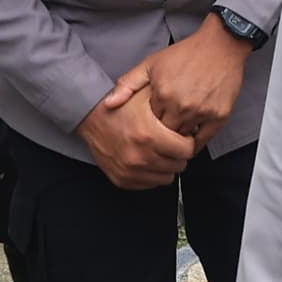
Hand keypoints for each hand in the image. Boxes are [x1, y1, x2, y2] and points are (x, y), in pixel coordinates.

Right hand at [79, 74, 200, 190]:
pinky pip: (150, 184)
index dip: (187, 140)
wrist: (90, 116)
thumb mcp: (146, 97)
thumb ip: (171, 106)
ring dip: (167, 165)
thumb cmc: (119, 105)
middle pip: (179, 165)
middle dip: (178, 153)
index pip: (187, 150)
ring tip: (159, 150)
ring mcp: (131, 171)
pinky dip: (152, 173)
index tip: (182, 136)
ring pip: (167, 177)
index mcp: (150, 136)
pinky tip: (147, 159)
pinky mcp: (123, 179)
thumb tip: (191, 119)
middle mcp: (141, 156)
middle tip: (171, 142)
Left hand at [136, 22, 254, 144]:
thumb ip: (128, 84)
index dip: (148, 123)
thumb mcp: (151, 64)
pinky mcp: (219, 117)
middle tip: (162, 129)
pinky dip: (196, 141)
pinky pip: (203, 140)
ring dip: (178, 137)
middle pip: (165, 135)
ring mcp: (202, 113)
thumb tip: (108, 105)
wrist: (220, 45)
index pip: (149, 124)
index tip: (150, 120)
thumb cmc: (185, 54)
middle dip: (162, 133)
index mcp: (163, 95)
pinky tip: (191, 136)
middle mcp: (182, 106)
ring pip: (183, 139)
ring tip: (176, 130)